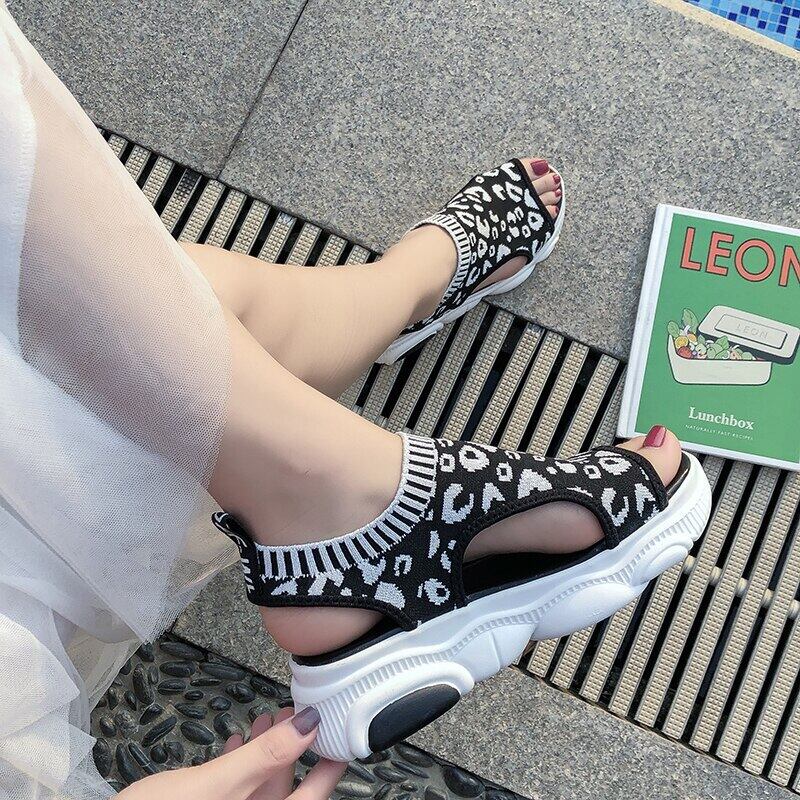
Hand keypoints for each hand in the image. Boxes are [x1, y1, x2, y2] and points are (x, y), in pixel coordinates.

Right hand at [116, 706, 345, 799]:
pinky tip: (238, 741)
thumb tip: (308, 725)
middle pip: (284, 790)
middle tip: (299, 712)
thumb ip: (265, 757)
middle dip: (291, 748)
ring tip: (269, 717)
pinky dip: (240, 764)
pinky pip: (234, 791)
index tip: (344, 736)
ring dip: (266, 752)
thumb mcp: (216, 786)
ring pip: (258, 787)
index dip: (330, 769)